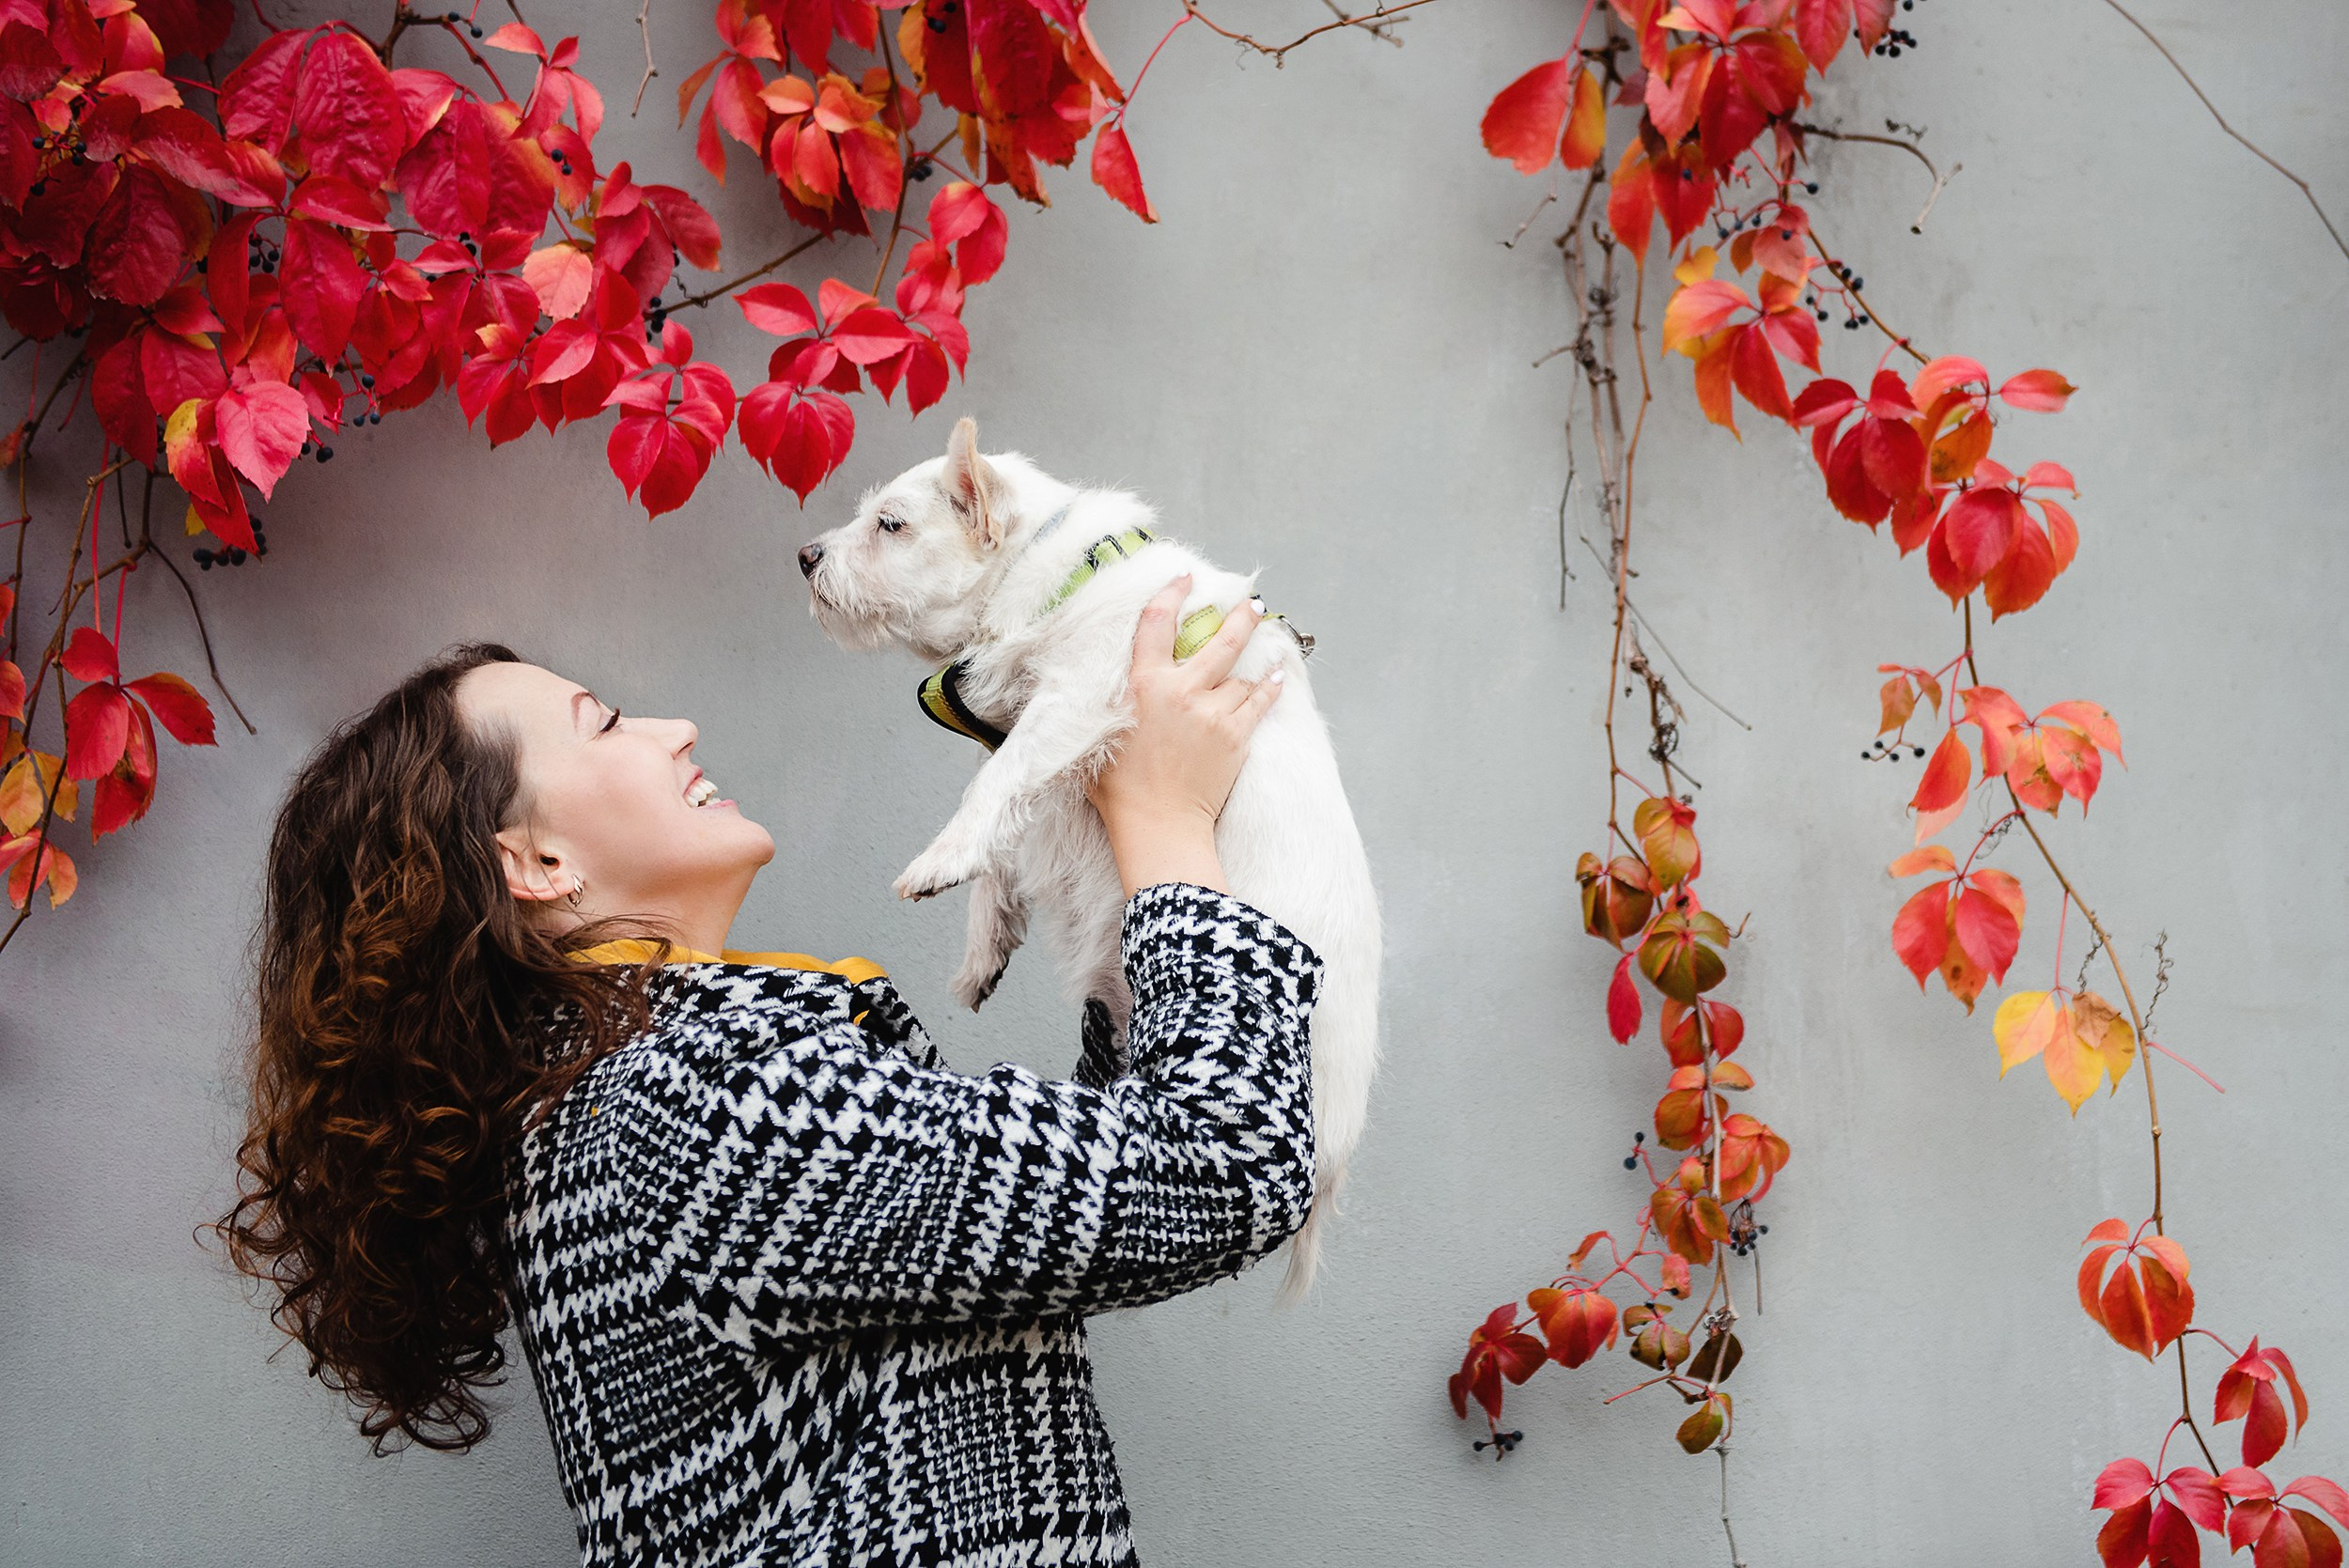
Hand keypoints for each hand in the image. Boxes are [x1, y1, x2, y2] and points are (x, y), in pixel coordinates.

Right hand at [1086, 575, 1286, 896]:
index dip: (1171, 594)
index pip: (1158, 625)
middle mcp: (1182, 693)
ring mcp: (1213, 714)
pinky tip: (1276, 677)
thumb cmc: (1117, 789)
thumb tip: (1082, 682)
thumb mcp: (1094, 735)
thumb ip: (1099, 703)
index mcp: (1143, 687)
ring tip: (1264, 645)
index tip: (1184, 578)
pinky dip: (1269, 688)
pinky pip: (1258, 703)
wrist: (1158, 825)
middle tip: (1251, 601)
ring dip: (1252, 661)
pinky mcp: (1235, 738)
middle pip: (1220, 643)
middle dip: (1240, 617)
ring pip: (1239, 677)